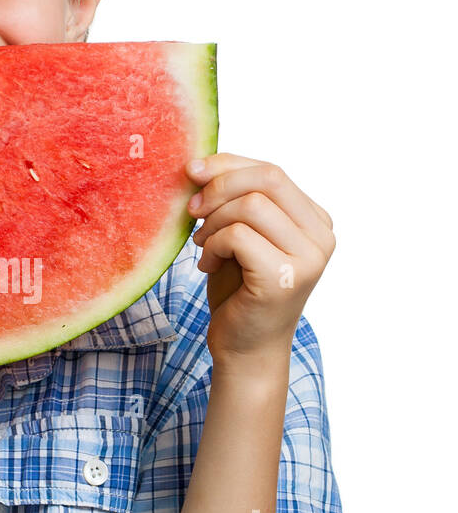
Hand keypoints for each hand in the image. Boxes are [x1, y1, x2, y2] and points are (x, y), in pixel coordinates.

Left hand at [186, 153, 334, 362]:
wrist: (245, 349)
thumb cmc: (240, 291)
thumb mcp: (240, 235)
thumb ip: (236, 199)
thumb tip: (201, 163)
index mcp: (316, 220)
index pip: (272, 171)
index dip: (228, 165)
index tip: (192, 173)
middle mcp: (322, 236)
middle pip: (268, 178)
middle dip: (219, 186)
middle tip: (191, 209)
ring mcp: (309, 258)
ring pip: (251, 205)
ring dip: (213, 221)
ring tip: (202, 245)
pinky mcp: (285, 277)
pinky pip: (238, 235)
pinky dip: (212, 245)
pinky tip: (207, 265)